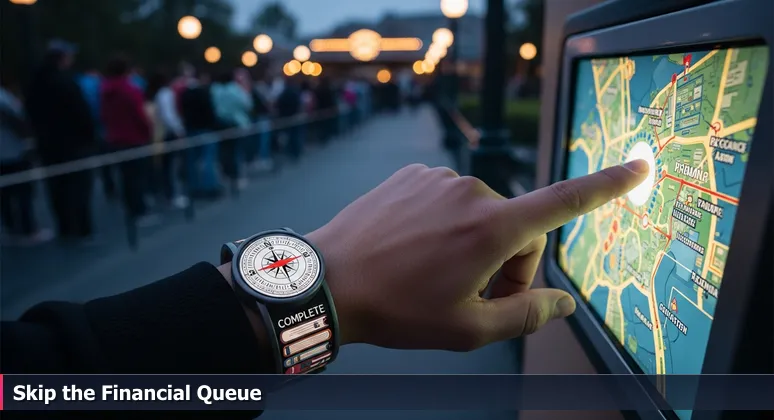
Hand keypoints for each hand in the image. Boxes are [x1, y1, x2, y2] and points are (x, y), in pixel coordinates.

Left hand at [306, 160, 648, 350]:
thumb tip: (565, 305)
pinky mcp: (414, 175)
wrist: (327, 280)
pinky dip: (445, 225)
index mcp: (492, 227)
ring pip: (482, 215)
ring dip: (473, 244)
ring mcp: (439, 178)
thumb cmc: (398, 309)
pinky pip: (449, 200)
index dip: (607, 186)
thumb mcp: (468, 329)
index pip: (565, 202)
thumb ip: (526, 315)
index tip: (639, 167)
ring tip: (435, 273)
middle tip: (470, 295)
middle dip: (506, 263)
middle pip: (517, 229)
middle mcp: (471, 191)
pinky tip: (415, 248)